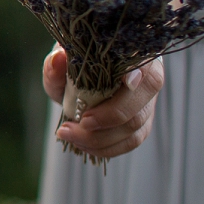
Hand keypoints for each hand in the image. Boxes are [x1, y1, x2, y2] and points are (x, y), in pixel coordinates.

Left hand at [46, 47, 163, 159]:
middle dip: (105, 121)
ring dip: (100, 139)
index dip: (134, 80)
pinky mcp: (141, 122)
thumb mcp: (60, 61)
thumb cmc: (73, 63)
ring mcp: (147, 103)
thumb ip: (56, 63)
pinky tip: (82, 144)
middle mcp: (147, 78)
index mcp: (134, 55)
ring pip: (135, 129)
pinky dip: (105, 148)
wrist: (77, 76)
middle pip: (139, 107)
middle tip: (72, 126)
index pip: (145, 68)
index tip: (121, 87)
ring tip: (69, 135)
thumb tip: (57, 59)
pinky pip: (130, 141)